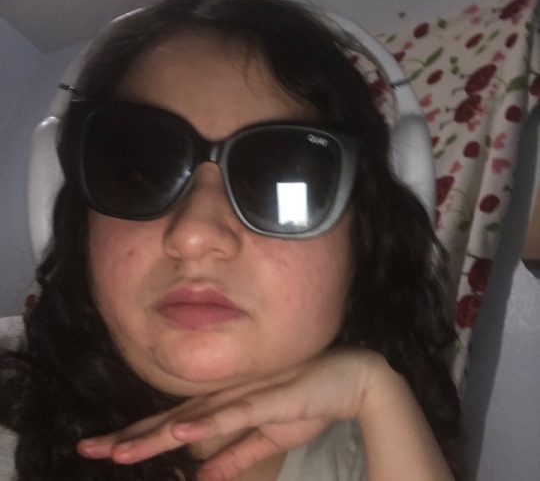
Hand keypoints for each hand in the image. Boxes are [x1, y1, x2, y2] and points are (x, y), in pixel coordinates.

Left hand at [77, 348, 381, 479]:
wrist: (346, 382)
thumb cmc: (305, 404)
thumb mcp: (265, 439)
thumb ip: (235, 456)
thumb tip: (203, 477)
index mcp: (225, 407)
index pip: (175, 424)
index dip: (140, 436)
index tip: (107, 449)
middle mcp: (228, 398)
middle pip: (172, 419)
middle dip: (131, 436)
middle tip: (90, 449)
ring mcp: (246, 396)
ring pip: (194, 418)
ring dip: (156, 433)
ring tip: (120, 451)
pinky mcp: (268, 400)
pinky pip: (233, 414)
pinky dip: (206, 423)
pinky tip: (182, 432)